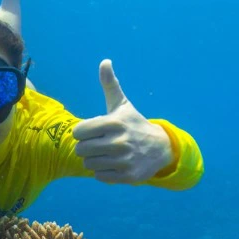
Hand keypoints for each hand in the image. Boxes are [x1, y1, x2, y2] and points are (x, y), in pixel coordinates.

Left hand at [72, 60, 172, 183]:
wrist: (160, 148)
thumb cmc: (133, 124)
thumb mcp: (122, 105)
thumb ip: (110, 85)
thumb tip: (105, 61)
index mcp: (114, 123)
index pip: (78, 132)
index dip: (82, 132)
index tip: (92, 131)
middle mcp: (119, 142)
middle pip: (81, 150)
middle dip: (86, 147)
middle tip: (98, 144)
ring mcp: (124, 160)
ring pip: (88, 164)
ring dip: (93, 160)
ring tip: (105, 154)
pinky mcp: (128, 176)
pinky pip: (99, 177)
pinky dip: (103, 172)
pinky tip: (113, 164)